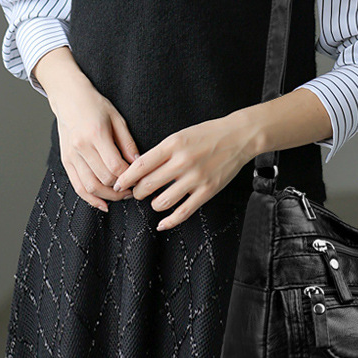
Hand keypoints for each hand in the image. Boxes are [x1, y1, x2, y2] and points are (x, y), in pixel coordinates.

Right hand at [54, 76, 139, 212]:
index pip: (115, 166)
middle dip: (121, 189)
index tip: (140, 178)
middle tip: (135, 189)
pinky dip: (90, 199)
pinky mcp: (65, 161)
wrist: (69, 98)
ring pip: (90, 187)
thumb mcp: (117, 119)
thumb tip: (138, 164)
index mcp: (96, 134)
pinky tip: (103, 204)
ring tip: (122, 196)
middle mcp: (81, 147)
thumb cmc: (95, 105)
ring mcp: (71, 155)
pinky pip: (77, 186)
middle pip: (104, 179)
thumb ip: (127, 143)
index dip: (130, 176)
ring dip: (108, 197)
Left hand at [109, 113, 254, 229]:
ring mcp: (196, 178)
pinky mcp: (207, 191)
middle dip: (137, 192)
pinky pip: (183, 212)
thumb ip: (161, 151)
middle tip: (136, 193)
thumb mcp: (180, 135)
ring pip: (162, 202)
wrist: (238, 137)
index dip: (126, 178)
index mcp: (173, 144)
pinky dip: (169, 221)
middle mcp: (183, 161)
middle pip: (148, 185)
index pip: (141, 165)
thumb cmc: (207, 134)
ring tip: (154, 200)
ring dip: (152, 204)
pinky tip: (162, 223)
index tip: (118, 184)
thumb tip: (138, 169)